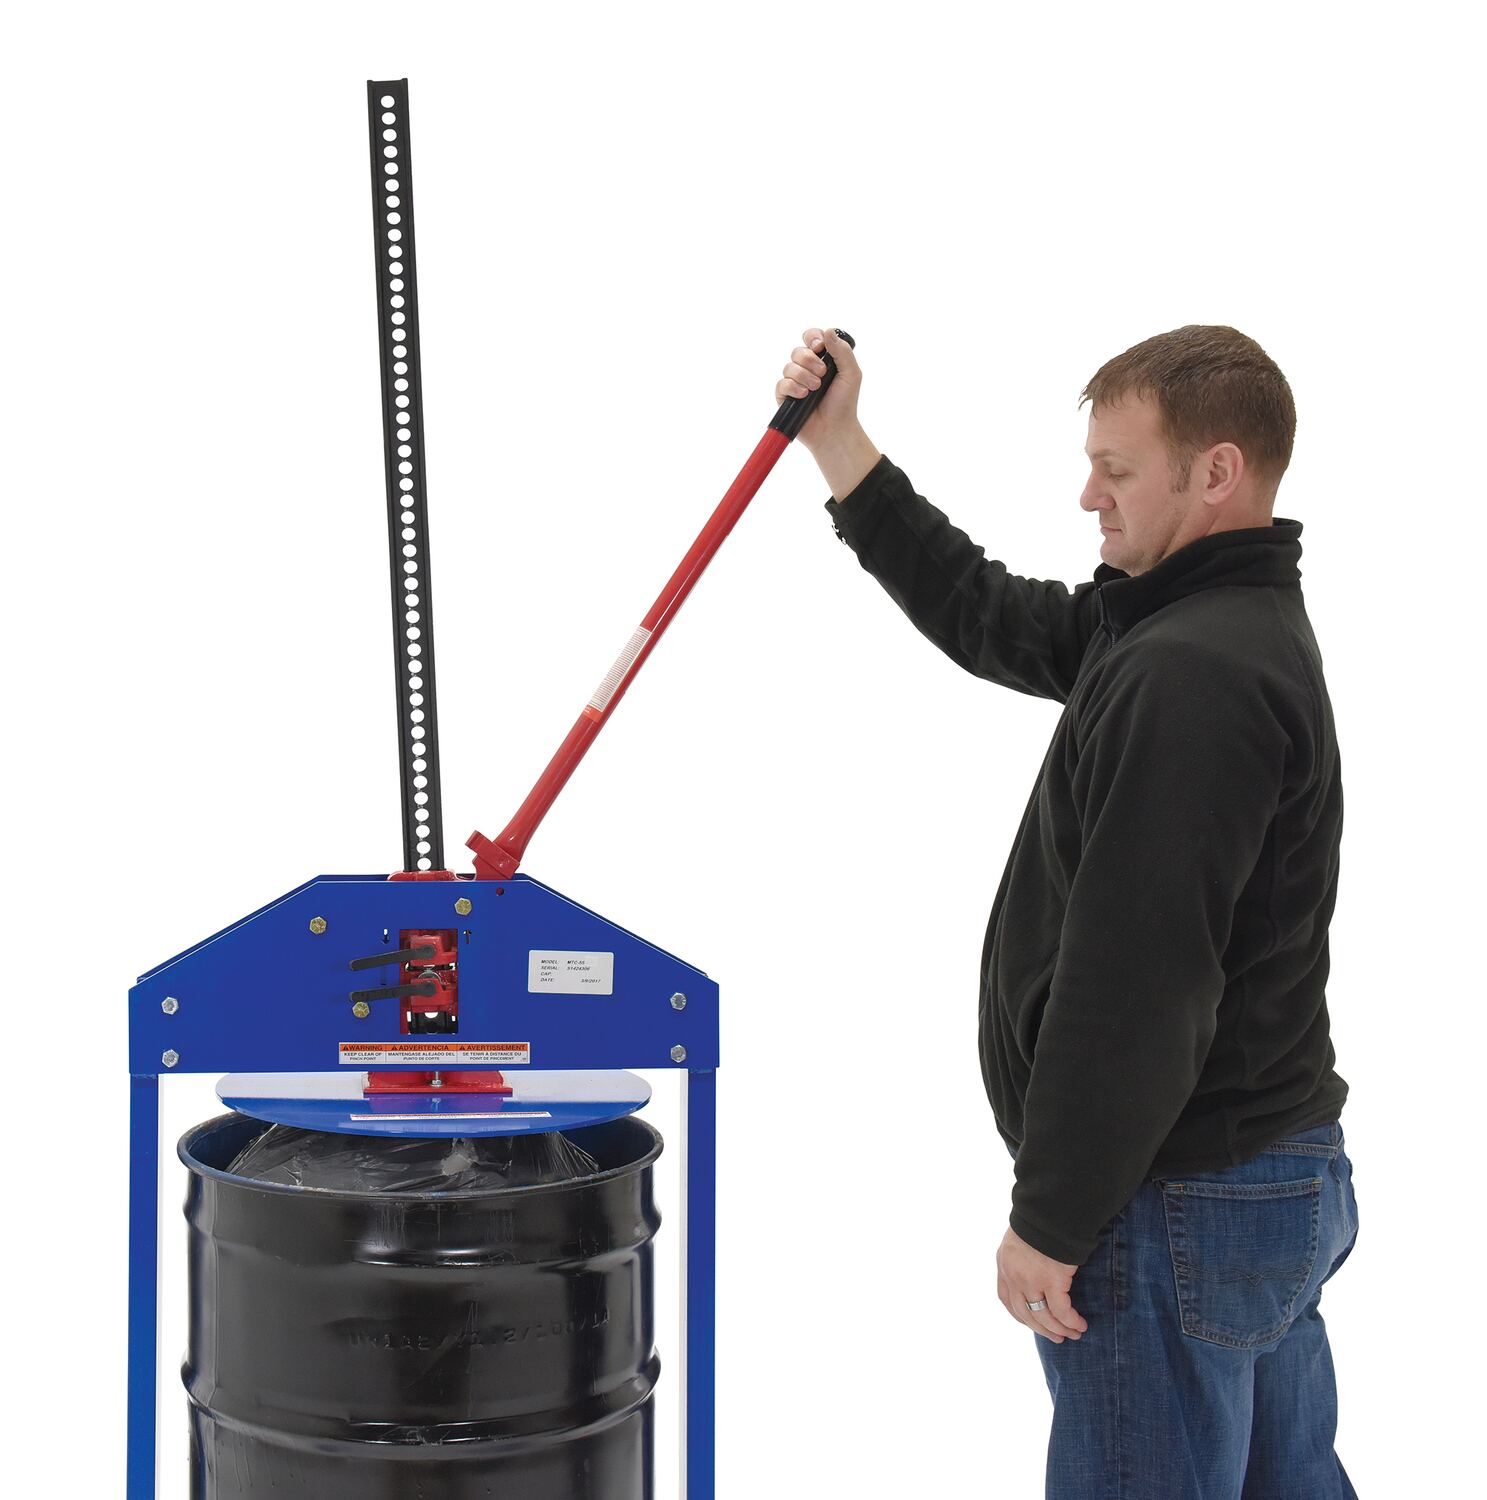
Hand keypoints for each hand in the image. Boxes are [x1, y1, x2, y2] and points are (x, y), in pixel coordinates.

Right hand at [775, 326, 864, 455]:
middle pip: (798, 351)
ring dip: (804, 376)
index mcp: (822, 359)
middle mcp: (806, 368)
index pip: (811, 337)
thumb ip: (842, 351)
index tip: (820, 347)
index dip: (812, 337)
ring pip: (789, 366)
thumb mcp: (851, 374)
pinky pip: (782, 383)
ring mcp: (794, 382)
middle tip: (822, 374)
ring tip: (815, 389)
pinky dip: (793, 387)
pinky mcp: (785, 396)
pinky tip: (804, 396)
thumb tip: (828, 331)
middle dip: (810, 361)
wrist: (835, 429)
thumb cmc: (844, 403)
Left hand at [996, 1225, 1087, 1342]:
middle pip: (1025, 1313)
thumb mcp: (1020, 1238)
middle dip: (1042, 1328)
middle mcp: (1013, 1275)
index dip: (1020, 1315)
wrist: (1051, 1209)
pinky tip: (1080, 1325)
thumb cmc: (1041, 1220)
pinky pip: (1062, 1311)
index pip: (1006, 1298)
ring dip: (1059, 1329)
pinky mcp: (1052, 1281)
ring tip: (1073, 1334)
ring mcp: (1031, 1280)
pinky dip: (1071, 1321)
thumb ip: (1021, 1257)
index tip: (1033, 1323)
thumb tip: (1033, 1270)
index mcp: (1004, 1263)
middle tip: (1056, 1337)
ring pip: (1043, 1317)